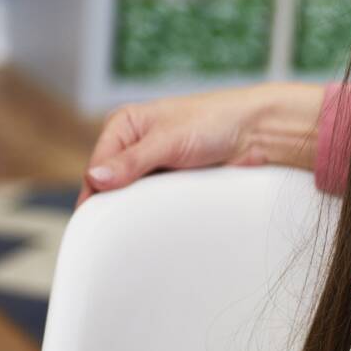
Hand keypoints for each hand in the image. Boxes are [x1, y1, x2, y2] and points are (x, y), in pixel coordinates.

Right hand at [78, 82, 324, 205]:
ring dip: (135, 207)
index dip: (95, 191)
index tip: (93, 217)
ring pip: (132, 194)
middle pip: (111, 182)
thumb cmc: (215, 121)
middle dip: (113, 201)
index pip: (97, 165)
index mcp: (125, 124)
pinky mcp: (173, 178)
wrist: (257, 132)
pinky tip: (155, 220)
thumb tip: (96, 178)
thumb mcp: (169, 140)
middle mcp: (135, 143)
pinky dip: (154, 208)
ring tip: (135, 225)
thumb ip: (133, 161)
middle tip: (112, 228)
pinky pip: (154, 199)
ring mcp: (155, 163)